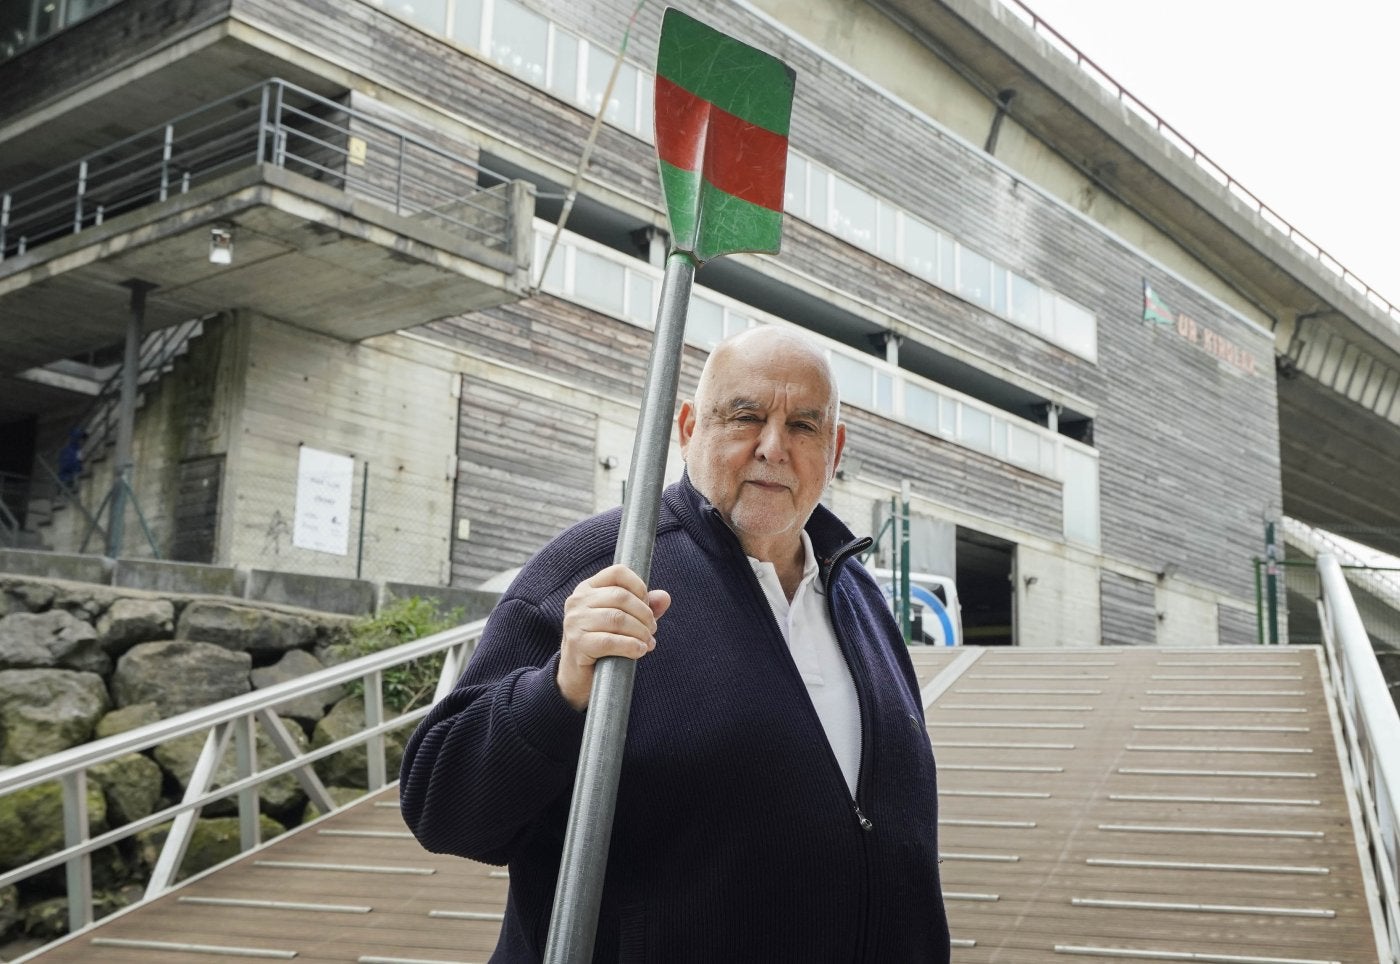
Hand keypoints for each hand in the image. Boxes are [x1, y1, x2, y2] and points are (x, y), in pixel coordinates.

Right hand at [557, 564, 670, 710]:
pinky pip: (610, 641)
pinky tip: (639, 651)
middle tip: (652, 630)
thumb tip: (665, 597)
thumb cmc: (602, 643)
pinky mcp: (577, 643)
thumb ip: (643, 607)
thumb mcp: (623, 621)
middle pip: (621, 596)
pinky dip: (630, 646)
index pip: (618, 572)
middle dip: (644, 614)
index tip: (648, 605)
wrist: (576, 676)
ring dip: (640, 632)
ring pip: (617, 619)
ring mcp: (575, 621)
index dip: (639, 587)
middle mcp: (578, 600)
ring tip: (648, 642)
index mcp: (588, 588)